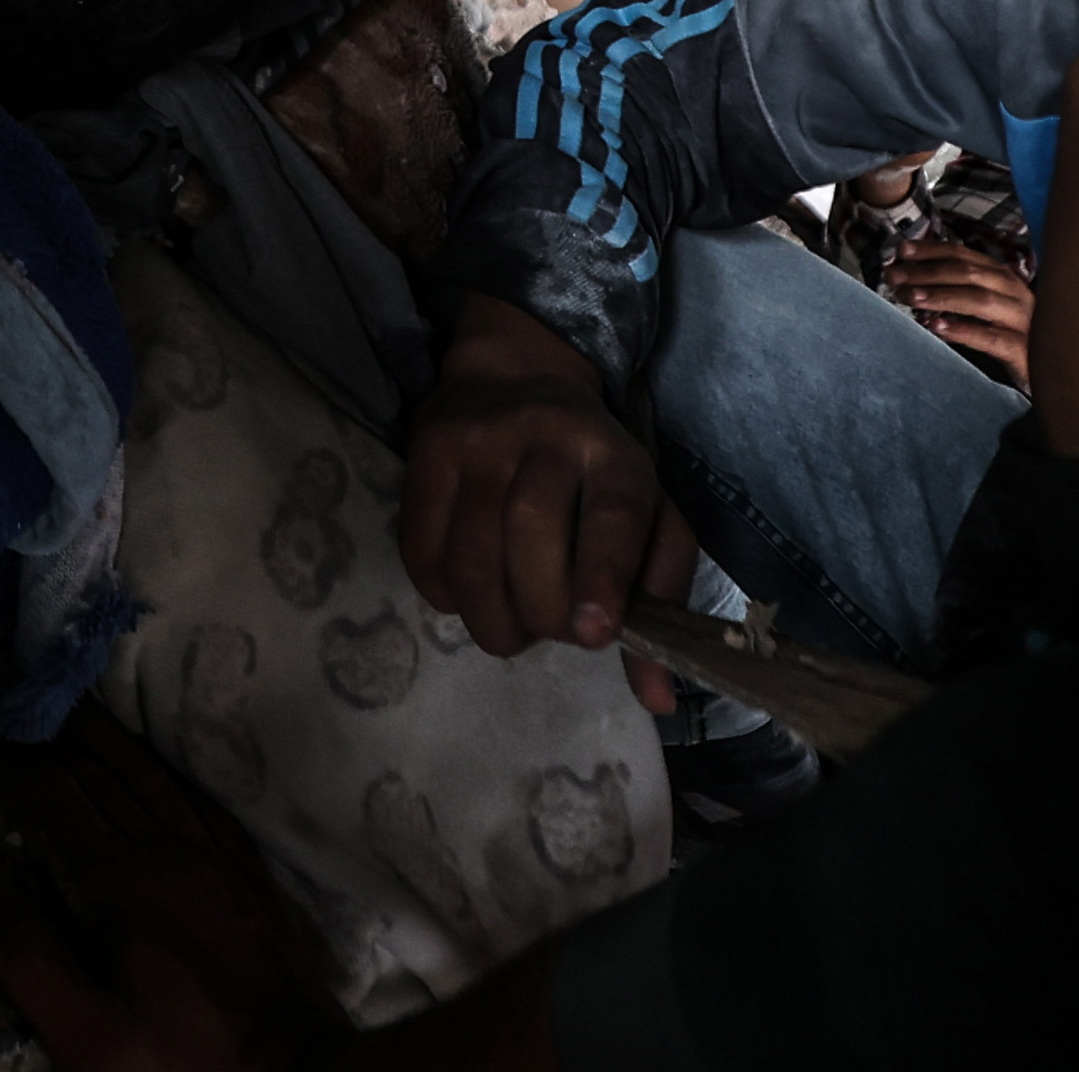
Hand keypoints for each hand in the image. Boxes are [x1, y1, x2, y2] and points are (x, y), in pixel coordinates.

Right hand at [0, 705, 332, 1071]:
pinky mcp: (248, 878)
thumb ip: (23, 957)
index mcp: (119, 882)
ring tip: (71, 704)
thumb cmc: (186, 1060)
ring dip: (104, 735)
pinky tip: (157, 763)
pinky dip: (166, 769)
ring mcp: (213, 860)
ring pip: (149, 775)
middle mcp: (165, 852)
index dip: (2, 754)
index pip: (49, 793)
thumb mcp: (90, 1034)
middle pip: (96, 771)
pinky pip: (200, 801)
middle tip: (7, 700)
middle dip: (44, 732)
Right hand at [398, 293, 692, 676]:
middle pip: (530, 533)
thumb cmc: (594, 472)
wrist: (513, 377)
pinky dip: (445, 595)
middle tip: (553, 631)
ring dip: (491, 617)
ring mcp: (476, 441)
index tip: (595, 635)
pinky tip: (469, 596)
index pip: (614, 513)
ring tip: (512, 627)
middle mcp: (546, 436)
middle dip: (540, 610)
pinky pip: (422, 549)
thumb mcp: (648, 520)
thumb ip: (657, 605)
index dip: (604, 576)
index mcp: (614, 454)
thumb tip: (657, 701)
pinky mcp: (425, 454)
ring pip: (471, 551)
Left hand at [880, 241, 1035, 384]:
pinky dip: (962, 330)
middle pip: (968, 274)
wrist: (1052, 371)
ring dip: (940, 296)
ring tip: (910, 297)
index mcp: (1005, 278)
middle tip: (894, 276)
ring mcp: (1024, 322)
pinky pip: (991, 338)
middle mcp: (1016, 294)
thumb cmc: (1009, 334)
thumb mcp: (986, 306)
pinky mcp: (1024, 351)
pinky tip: (936, 327)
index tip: (900, 250)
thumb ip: (957, 289)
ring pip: (980, 301)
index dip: (931, 250)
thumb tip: (910, 276)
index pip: (964, 256)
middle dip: (927, 272)